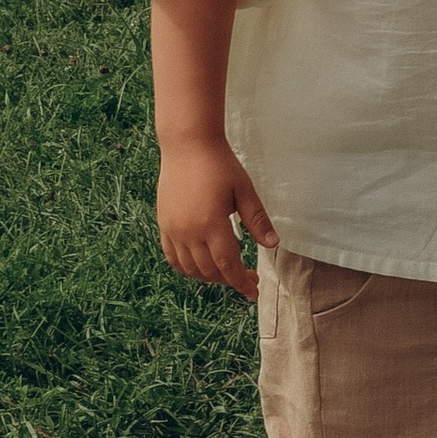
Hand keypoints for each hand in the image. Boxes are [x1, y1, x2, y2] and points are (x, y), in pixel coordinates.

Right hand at [157, 136, 274, 297]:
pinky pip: (172, 257)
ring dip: (209, 277)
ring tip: (227, 272)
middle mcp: (188, 231)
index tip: (254, 292)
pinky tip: (201, 267)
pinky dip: (187, 268)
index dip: (241, 282)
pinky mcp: (163, 224)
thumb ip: (257, 220)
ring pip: (190, 268)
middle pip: (210, 271)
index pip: (228, 265)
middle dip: (230, 280)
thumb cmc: (219, 164)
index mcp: (211, 224)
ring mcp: (172, 229)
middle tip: (249, 278)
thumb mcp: (244, 190)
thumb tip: (273, 245)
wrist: (187, 145)